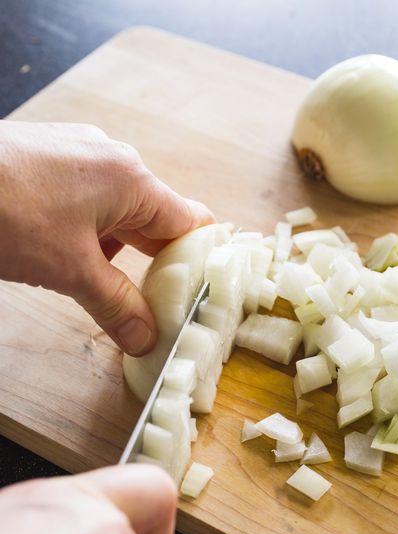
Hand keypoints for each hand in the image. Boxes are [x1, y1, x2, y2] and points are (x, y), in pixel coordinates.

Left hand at [0, 120, 213, 354]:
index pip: (192, 222)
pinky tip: (77, 261)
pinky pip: (90, 201)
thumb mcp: (70, 270)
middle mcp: (113, 160)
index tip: (202, 294)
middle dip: (160, 263)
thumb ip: (116, 305)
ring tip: (117, 292)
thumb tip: (146, 338)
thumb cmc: (5, 210)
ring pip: (120, 212)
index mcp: (132, 179)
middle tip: (163, 305)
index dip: (202, 260)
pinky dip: (93, 234)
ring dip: (123, 252)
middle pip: (157, 218)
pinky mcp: (51, 161)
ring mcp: (80, 156)